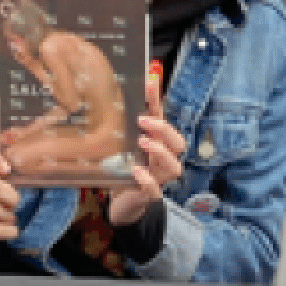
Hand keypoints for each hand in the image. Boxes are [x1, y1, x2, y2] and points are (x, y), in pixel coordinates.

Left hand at [108, 67, 183, 225]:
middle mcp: (163, 161)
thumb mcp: (122, 148)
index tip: (149, 84)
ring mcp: (159, 179)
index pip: (162, 120)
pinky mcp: (150, 195)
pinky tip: (137, 171)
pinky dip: (148, 180)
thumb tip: (107, 102)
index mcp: (157, 145)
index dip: (157, 102)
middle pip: (178, 143)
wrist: (121, 202)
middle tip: (142, 121)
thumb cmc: (124, 171)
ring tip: (142, 142)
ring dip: (160, 152)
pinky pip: (155, 190)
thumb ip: (121, 131)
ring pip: (173, 167)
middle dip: (163, 130)